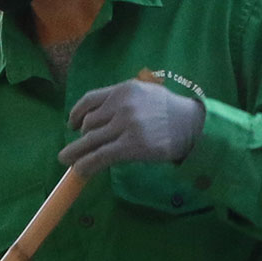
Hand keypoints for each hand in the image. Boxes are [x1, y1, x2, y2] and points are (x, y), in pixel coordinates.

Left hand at [60, 76, 204, 174]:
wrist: (193, 125)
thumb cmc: (169, 111)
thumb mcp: (145, 94)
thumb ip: (122, 100)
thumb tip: (96, 118)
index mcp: (124, 89)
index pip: (89, 100)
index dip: (76, 114)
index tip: (71, 124)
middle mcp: (122, 104)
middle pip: (88, 123)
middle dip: (81, 138)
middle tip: (75, 149)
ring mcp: (126, 125)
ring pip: (90, 141)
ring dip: (76, 153)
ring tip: (68, 161)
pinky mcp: (131, 145)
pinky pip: (100, 156)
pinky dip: (86, 165)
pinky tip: (80, 171)